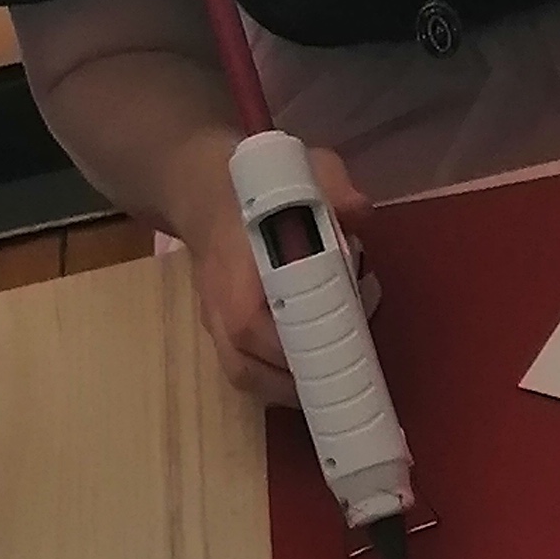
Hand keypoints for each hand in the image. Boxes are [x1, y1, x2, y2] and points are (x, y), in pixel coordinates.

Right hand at [192, 143, 365, 404]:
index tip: (334, 351)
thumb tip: (358, 215)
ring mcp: (215, 323)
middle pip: (245, 367)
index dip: (291, 347)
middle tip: (345, 377)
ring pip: (243, 377)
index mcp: (233, 269)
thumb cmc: (257, 186)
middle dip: (297, 382)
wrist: (201, 191)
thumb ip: (331, 185)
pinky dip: (278, 383)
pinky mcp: (223, 332)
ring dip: (288, 390)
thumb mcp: (301, 167)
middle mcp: (218, 306)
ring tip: (333, 385)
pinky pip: (244, 371)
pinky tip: (314, 376)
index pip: (249, 325)